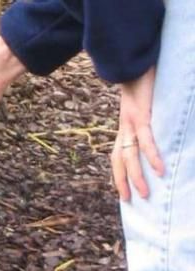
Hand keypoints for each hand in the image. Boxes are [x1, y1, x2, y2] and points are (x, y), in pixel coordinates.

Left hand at [112, 66, 163, 200]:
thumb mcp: (148, 104)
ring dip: (137, 177)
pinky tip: (159, 170)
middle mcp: (124, 127)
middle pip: (119, 160)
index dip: (119, 173)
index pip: (118, 155)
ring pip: (130, 156)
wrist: (137, 59)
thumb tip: (162, 131)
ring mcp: (130, 122)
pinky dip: (152, 155)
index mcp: (125, 126)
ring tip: (145, 194)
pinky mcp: (140, 115)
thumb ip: (150, 119)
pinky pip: (145, 140)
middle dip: (123, 182)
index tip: (123, 190)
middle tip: (130, 201)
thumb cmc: (145, 81)